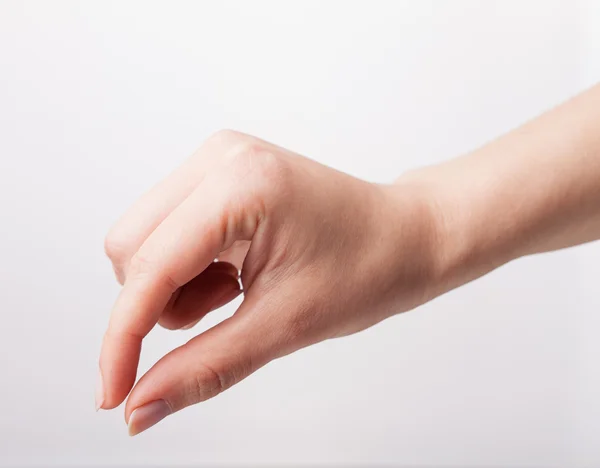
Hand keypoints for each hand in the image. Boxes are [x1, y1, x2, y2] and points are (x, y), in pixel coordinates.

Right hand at [98, 130, 442, 434]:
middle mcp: (220, 158)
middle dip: (157, 303)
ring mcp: (218, 159)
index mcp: (241, 185)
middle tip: (219, 314)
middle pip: (130, 249)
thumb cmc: (367, 269)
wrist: (405, 237)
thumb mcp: (284, 326)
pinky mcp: (220, 174)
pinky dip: (188, 269)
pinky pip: (168, 231)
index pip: (150, 269)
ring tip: (237, 290)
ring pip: (143, 241)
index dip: (122, 338)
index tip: (114, 394)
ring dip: (175, 286)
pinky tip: (235, 273)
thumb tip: (140, 409)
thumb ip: (203, 368)